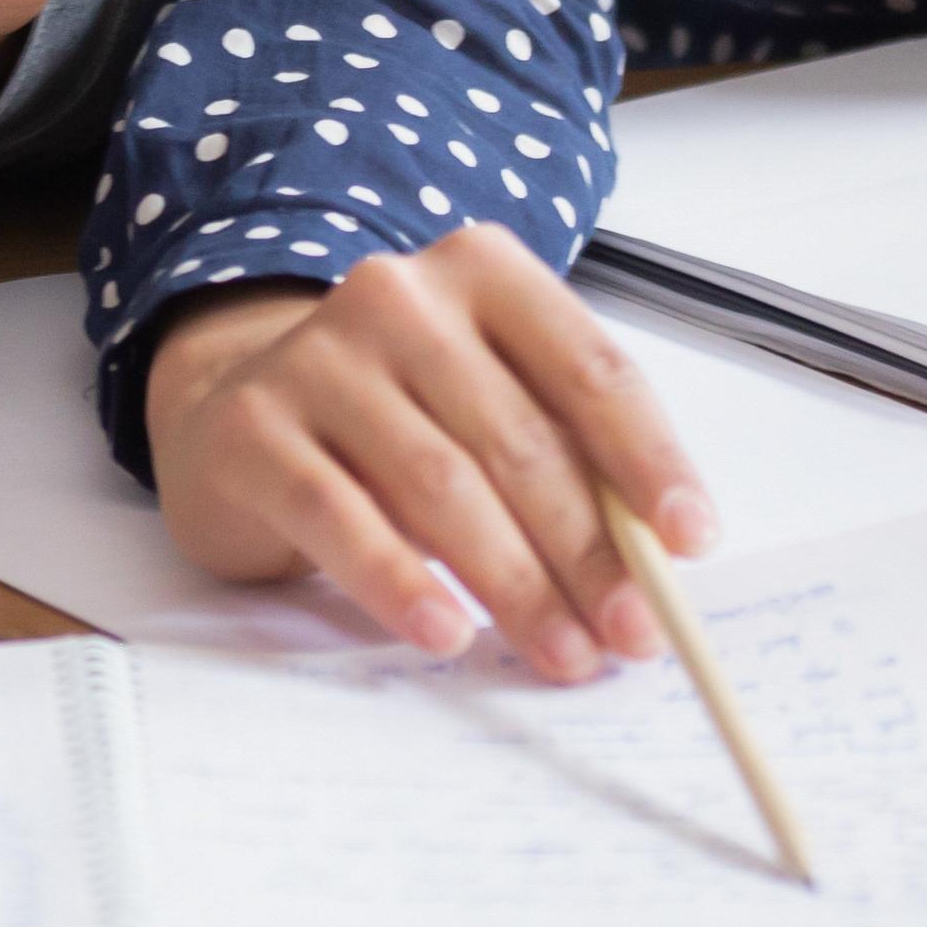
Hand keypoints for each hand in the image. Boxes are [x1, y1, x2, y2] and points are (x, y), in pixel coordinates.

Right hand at [142, 231, 715, 683]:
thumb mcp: (488, 403)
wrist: (235, 405)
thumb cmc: (395, 413)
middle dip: (588, 550)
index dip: (648, 459)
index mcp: (484, 273)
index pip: (589, 368)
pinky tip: (449, 632)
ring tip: (563, 653)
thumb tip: (654, 562)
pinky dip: (402, 583)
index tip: (690, 541)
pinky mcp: (255, 429)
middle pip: (521, 438)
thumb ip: (564, 455)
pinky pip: (342, 517)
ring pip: (442, 484)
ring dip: (516, 583)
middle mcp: (401, 297)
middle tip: (633, 633)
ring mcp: (319, 357)